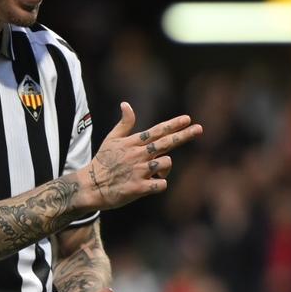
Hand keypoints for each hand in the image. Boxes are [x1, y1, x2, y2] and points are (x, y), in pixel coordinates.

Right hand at [83, 102, 200, 209]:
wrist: (91, 186)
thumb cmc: (102, 162)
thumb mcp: (110, 140)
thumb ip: (124, 124)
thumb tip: (126, 104)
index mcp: (132, 143)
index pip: (157, 131)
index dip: (173, 124)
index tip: (188, 119)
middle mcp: (137, 155)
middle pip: (166, 143)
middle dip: (184, 135)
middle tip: (199, 129)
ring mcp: (139, 171)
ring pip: (166, 164)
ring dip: (164, 168)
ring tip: (152, 172)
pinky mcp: (139, 187)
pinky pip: (161, 184)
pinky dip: (159, 184)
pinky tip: (150, 185)